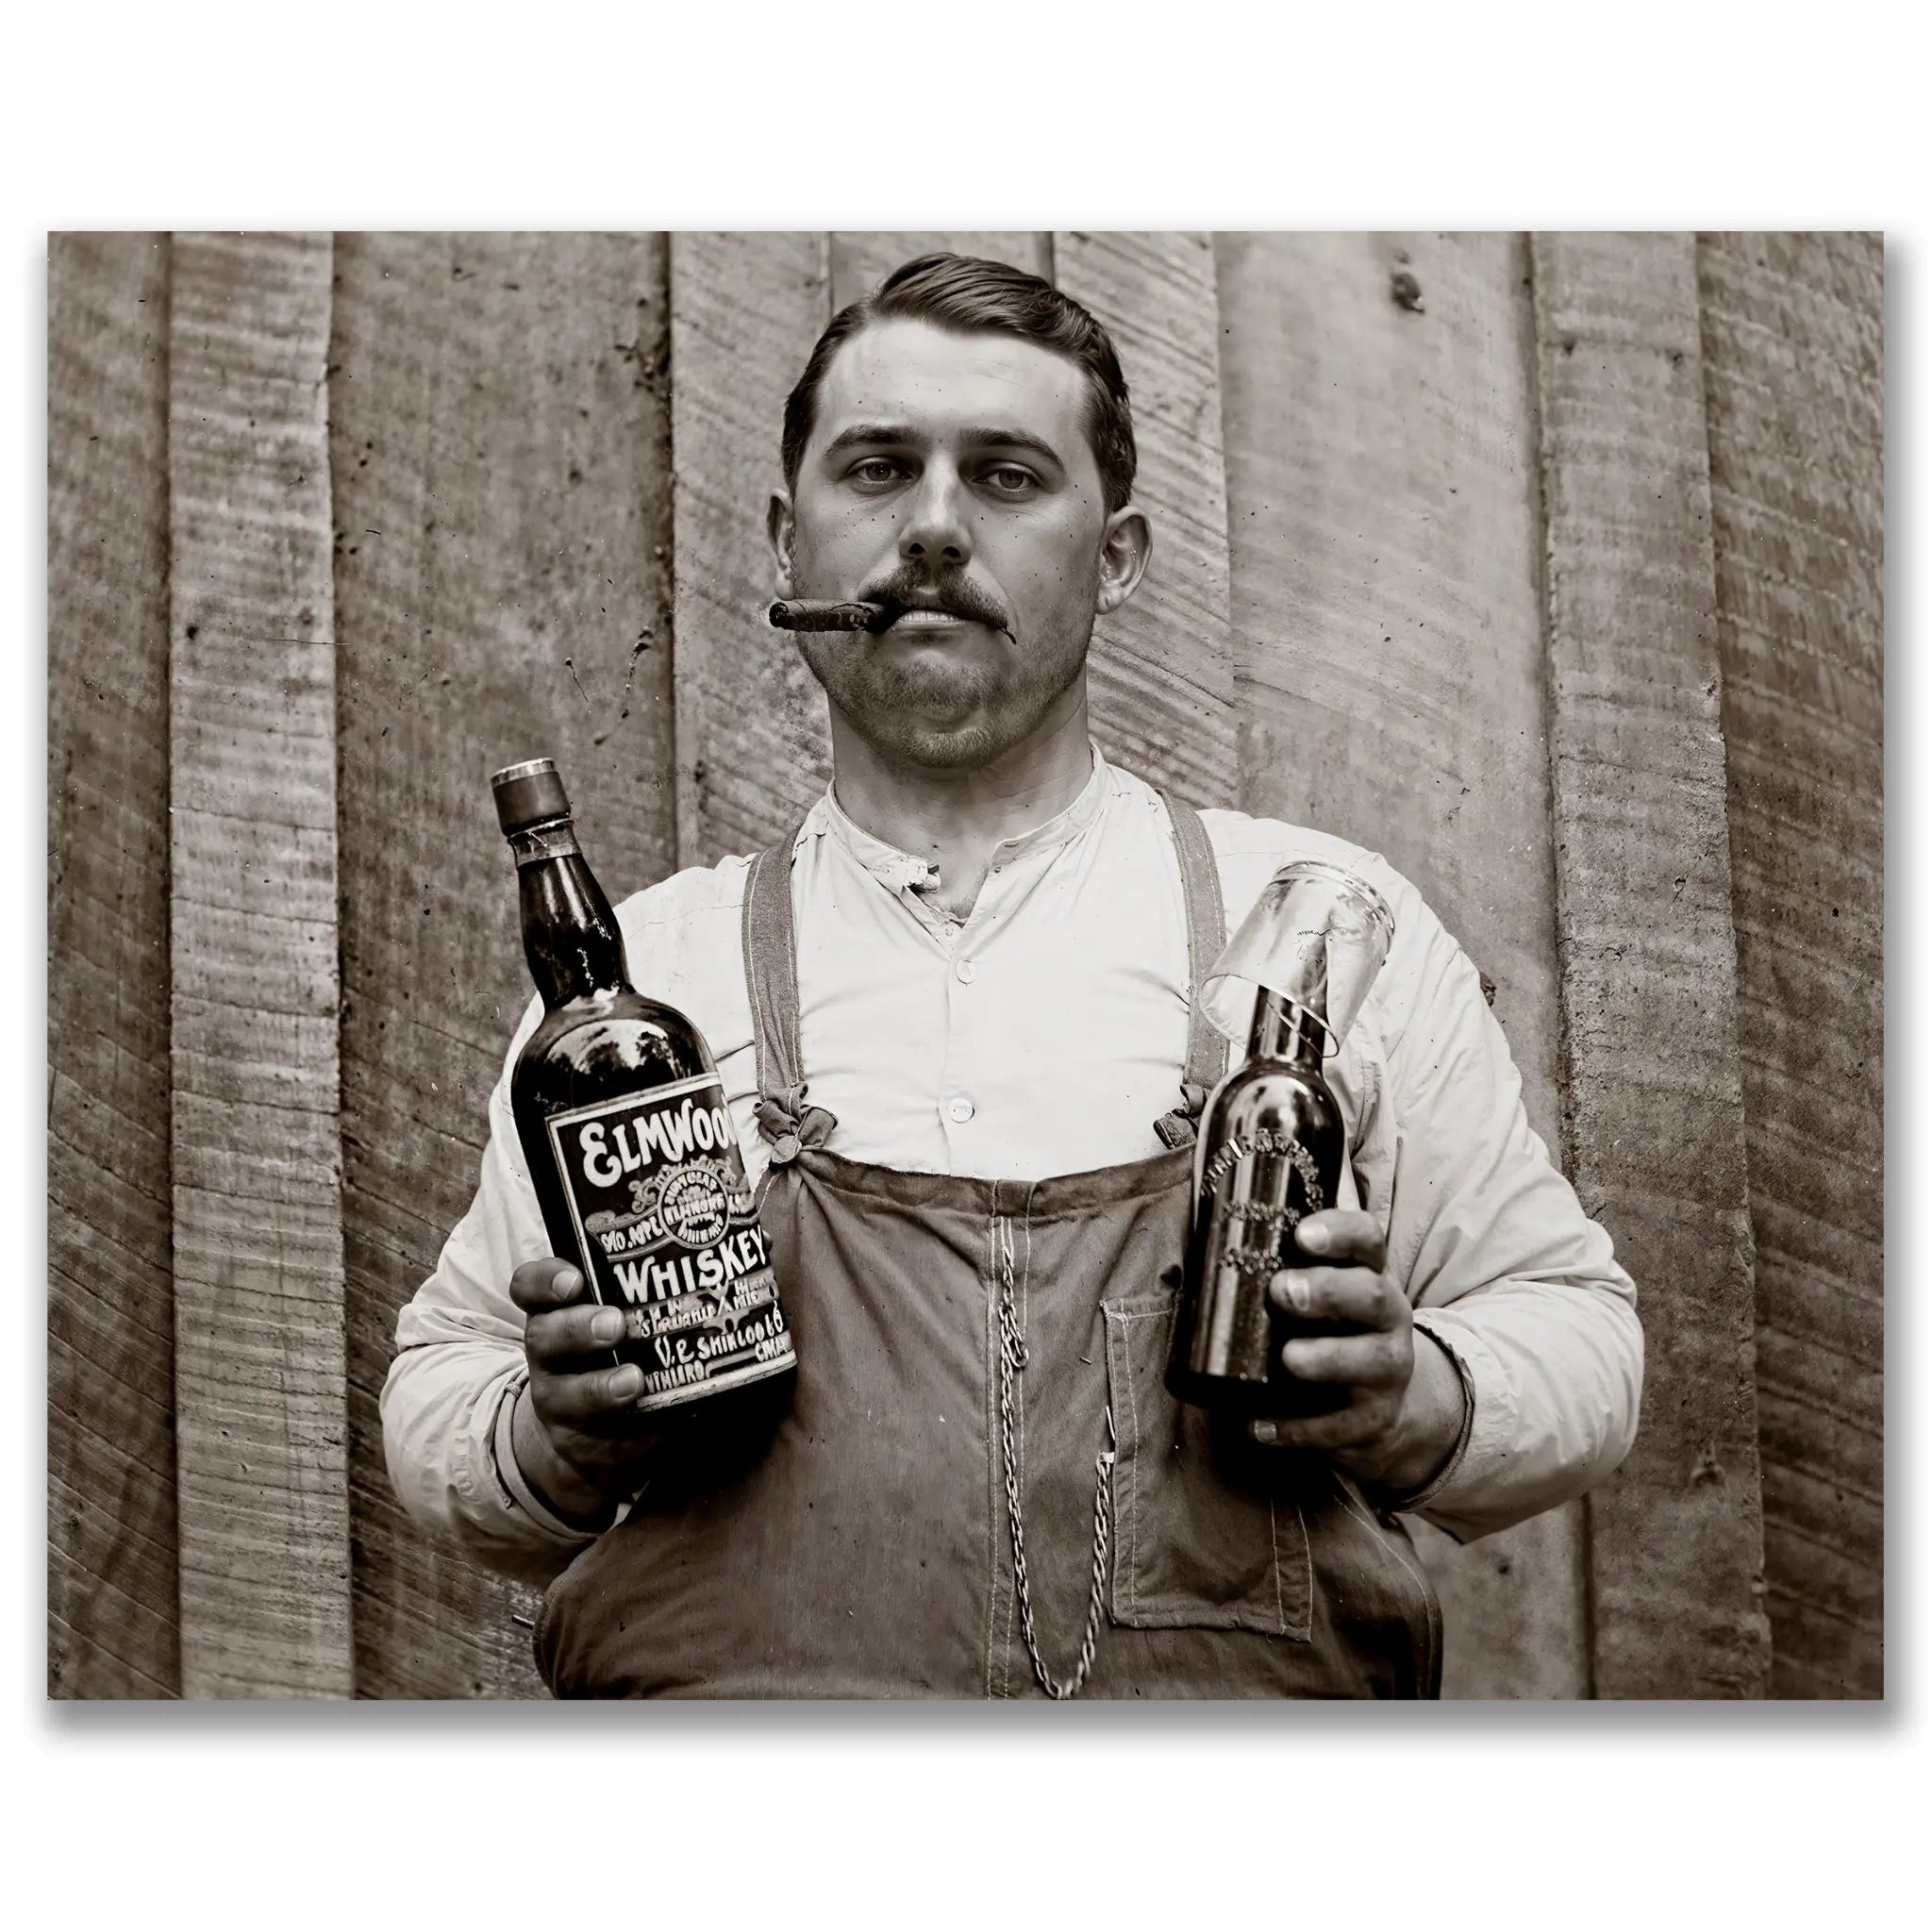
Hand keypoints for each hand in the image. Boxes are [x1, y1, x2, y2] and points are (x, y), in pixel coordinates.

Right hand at [508, 1259, 664, 1526]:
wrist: (594, 1436)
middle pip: (545, 1336)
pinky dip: (633, 1438)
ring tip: (633, 1382)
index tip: (574, 1277)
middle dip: (578, 1329)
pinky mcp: (584, 1447)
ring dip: (601, 1387)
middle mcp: (550, 1356)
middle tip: (615, 1324)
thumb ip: (679, 1280)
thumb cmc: (626, 1352)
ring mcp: (561, 1403)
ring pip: (568, 1394)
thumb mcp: (633, 1314)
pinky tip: (659, 1432)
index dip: (546, 1280)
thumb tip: (760, 1243)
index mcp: (558, 1311)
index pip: (531, 1287)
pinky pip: (603, 1443)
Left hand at [1249, 1209, 1465, 1497]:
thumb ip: (1288, 1269)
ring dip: (1327, 1357)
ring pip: (1371, 1361)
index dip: (1340, 1232)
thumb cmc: (1334, 1333)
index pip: (1367, 1240)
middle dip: (1328, 1291)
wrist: (1384, 1407)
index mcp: (1370, 1275)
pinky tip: (1261, 1426)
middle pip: (1373, 1296)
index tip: (1302, 1234)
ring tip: (1288, 1357)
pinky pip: (1339, 1427)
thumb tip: (1211, 1245)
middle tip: (1282, 1291)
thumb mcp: (1327, 1294)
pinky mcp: (1372, 1420)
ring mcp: (1386, 1371)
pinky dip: (1299, 1429)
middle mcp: (1388, 1319)